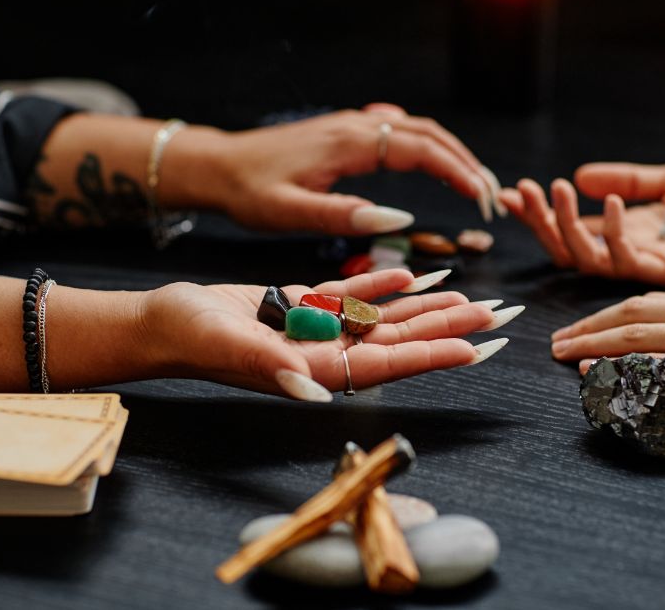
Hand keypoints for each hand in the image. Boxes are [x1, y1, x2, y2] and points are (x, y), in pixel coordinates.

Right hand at [142, 269, 519, 400]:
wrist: (164, 320)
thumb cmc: (189, 336)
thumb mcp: (228, 346)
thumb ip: (271, 365)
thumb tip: (312, 389)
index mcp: (315, 370)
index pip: (386, 364)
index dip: (433, 355)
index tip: (477, 348)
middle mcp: (325, 355)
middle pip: (401, 341)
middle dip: (451, 329)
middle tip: (500, 316)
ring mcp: (318, 331)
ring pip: (386, 318)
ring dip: (428, 307)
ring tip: (472, 295)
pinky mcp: (304, 307)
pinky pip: (355, 297)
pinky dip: (386, 285)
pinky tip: (415, 275)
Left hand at [196, 104, 502, 234]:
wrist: (218, 165)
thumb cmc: (249, 191)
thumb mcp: (290, 212)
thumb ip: (343, 215)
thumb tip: (400, 218)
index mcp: (349, 143)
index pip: (421, 150)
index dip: (458, 172)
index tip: (482, 199)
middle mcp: (356, 125)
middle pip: (429, 134)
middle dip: (466, 162)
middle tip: (491, 197)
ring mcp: (352, 125)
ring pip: (417, 130)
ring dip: (451, 153)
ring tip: (475, 184)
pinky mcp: (346, 132)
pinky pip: (398, 131)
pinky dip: (428, 146)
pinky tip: (435, 162)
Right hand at [498, 162, 664, 288]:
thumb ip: (629, 179)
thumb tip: (583, 175)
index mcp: (629, 231)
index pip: (572, 227)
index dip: (539, 214)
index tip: (508, 194)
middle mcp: (632, 252)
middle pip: (568, 248)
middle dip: (540, 222)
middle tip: (523, 191)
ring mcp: (649, 266)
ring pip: (587, 260)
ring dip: (565, 227)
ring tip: (556, 189)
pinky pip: (628, 261)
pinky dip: (613, 233)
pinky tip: (615, 202)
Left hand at [550, 290, 664, 435]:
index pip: (653, 300)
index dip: (611, 313)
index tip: (586, 325)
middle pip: (633, 312)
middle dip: (590, 325)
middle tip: (557, 340)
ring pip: (637, 335)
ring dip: (592, 345)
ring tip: (562, 355)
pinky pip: (659, 369)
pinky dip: (620, 370)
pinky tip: (595, 376)